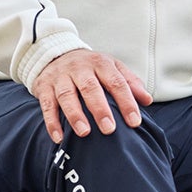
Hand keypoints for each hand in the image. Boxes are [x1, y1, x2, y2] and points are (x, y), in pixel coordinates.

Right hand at [33, 49, 152, 143]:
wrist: (55, 54)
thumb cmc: (90, 67)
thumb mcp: (112, 68)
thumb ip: (130, 83)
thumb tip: (147, 100)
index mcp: (101, 63)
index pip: (116, 82)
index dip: (126, 102)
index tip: (134, 122)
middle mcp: (80, 68)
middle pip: (90, 88)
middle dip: (100, 109)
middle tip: (109, 129)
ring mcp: (61, 77)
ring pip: (67, 95)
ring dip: (75, 115)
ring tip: (84, 132)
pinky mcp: (44, 86)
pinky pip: (47, 104)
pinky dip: (52, 122)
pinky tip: (59, 137)